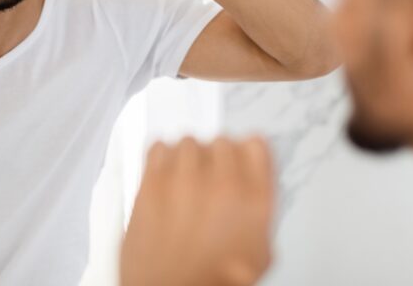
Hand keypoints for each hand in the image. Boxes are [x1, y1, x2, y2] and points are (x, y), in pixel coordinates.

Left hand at [121, 137, 275, 285]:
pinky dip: (161, 156)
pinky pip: (158, 147)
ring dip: (188, 157)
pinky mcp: (153, 182)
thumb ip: (256, 212)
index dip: (246, 153)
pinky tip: (164, 175)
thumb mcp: (259, 251)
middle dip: (216, 158)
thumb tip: (250, 195)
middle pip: (222, 140)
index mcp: (254, 196)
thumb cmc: (213, 280)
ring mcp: (185, 178)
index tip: (239, 159)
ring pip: (189, 141)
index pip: (256, 144)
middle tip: (209, 178)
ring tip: (184, 180)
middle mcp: (222, 180)